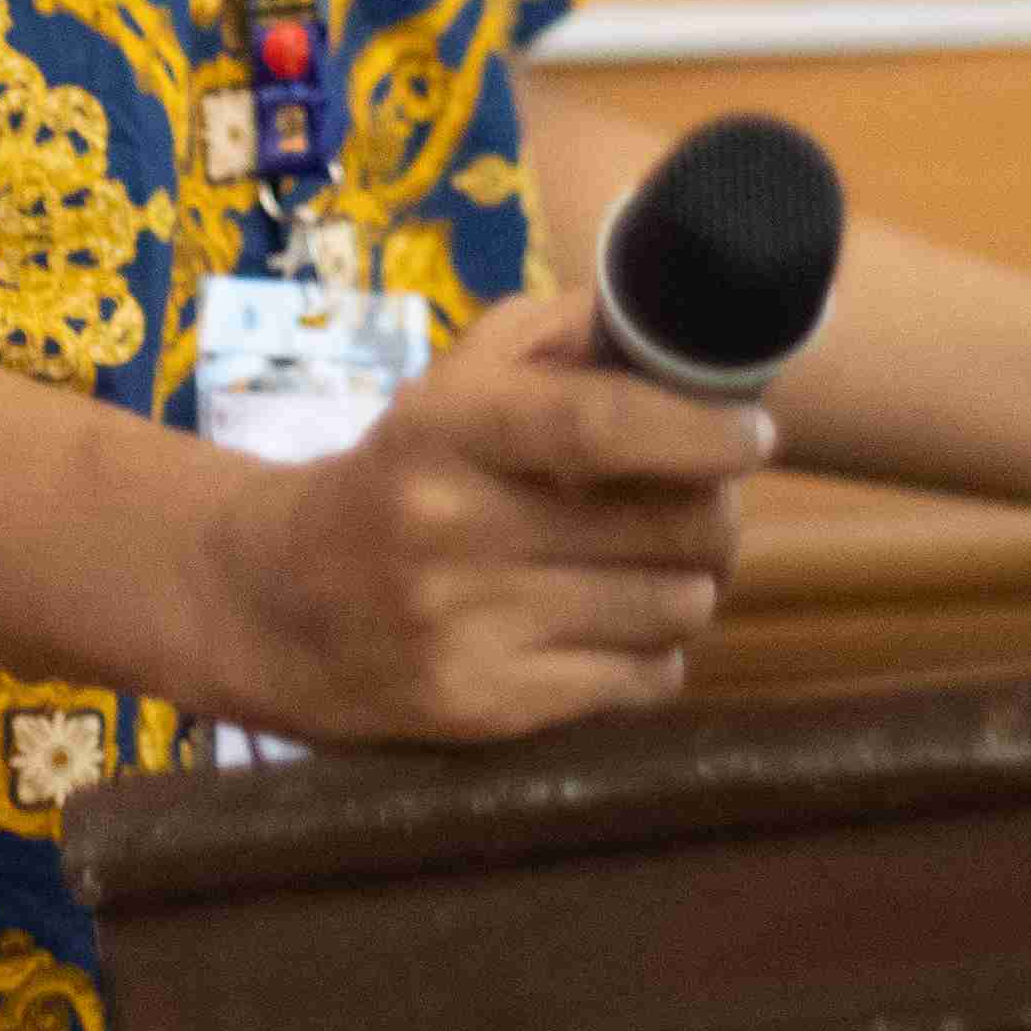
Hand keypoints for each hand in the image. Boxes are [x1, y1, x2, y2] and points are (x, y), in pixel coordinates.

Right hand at [188, 290, 766, 743]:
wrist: (274, 604)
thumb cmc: (396, 476)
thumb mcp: (451, 384)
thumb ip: (559, 337)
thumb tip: (675, 321)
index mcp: (446, 429)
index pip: (597, 425)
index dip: (697, 431)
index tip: (757, 433)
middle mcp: (450, 530)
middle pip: (665, 527)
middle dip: (715, 512)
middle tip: (709, 502)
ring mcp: (468, 629)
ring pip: (669, 609)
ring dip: (690, 584)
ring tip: (657, 565)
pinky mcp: (486, 709)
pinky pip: (639, 681)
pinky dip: (654, 653)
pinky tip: (618, 627)